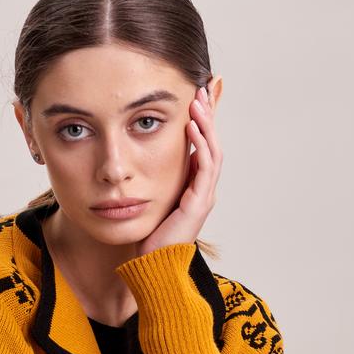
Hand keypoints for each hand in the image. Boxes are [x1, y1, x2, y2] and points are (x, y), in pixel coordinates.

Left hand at [136, 85, 222, 254]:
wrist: (153, 264)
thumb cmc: (150, 236)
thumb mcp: (151, 198)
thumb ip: (152, 179)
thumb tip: (141, 159)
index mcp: (194, 186)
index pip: (203, 146)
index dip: (202, 121)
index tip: (196, 96)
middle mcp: (203, 189)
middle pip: (212, 144)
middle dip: (208, 115)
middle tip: (201, 89)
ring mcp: (204, 196)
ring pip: (213, 152)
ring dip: (206, 125)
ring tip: (198, 102)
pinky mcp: (198, 203)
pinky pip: (205, 168)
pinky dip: (200, 145)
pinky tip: (193, 127)